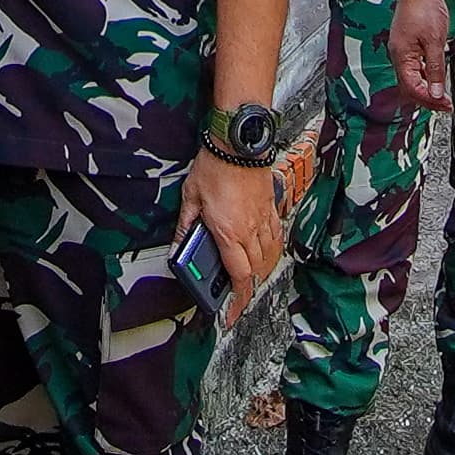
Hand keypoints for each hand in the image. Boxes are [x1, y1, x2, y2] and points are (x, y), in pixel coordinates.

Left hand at [177, 151, 282, 321]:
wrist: (239, 141)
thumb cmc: (215, 165)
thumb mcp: (191, 198)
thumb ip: (186, 227)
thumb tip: (179, 247)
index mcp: (229, 232)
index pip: (239, 276)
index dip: (237, 300)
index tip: (232, 314)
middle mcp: (250, 230)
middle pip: (257, 271)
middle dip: (248, 288)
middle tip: (237, 296)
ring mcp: (264, 219)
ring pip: (270, 256)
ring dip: (261, 271)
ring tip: (250, 278)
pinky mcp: (270, 207)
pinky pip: (276, 237)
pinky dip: (272, 250)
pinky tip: (266, 250)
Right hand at [388, 0, 452, 104]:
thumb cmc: (425, 9)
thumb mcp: (435, 42)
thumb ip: (436, 69)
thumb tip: (436, 93)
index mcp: (401, 56)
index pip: (412, 88)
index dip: (429, 99)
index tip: (445, 105)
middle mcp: (398, 55)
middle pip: (409, 86)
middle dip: (427, 98)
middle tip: (446, 106)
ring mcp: (402, 49)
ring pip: (412, 77)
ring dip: (426, 88)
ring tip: (443, 96)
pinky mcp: (408, 43)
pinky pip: (414, 66)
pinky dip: (425, 75)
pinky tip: (436, 77)